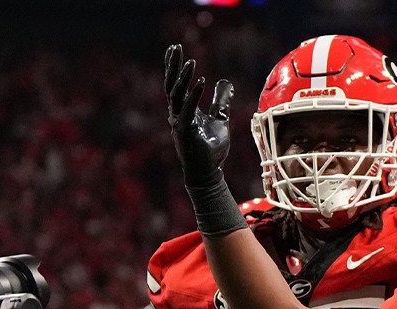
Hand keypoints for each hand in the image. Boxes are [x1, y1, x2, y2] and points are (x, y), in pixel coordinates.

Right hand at [165, 44, 233, 189]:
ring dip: (184, 78)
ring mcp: (179, 122)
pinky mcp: (185, 131)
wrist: (208, 173)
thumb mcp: (220, 120)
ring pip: (177, 95)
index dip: (174, 66)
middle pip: (171, 84)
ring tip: (191, 62)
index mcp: (183, 110)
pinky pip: (188, 109)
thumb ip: (221, 102)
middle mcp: (178, 113)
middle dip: (173, 66)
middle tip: (176, 47)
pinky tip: (202, 83)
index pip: (175, 84)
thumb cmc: (212, 149)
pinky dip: (195, 95)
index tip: (175, 49)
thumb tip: (225, 83)